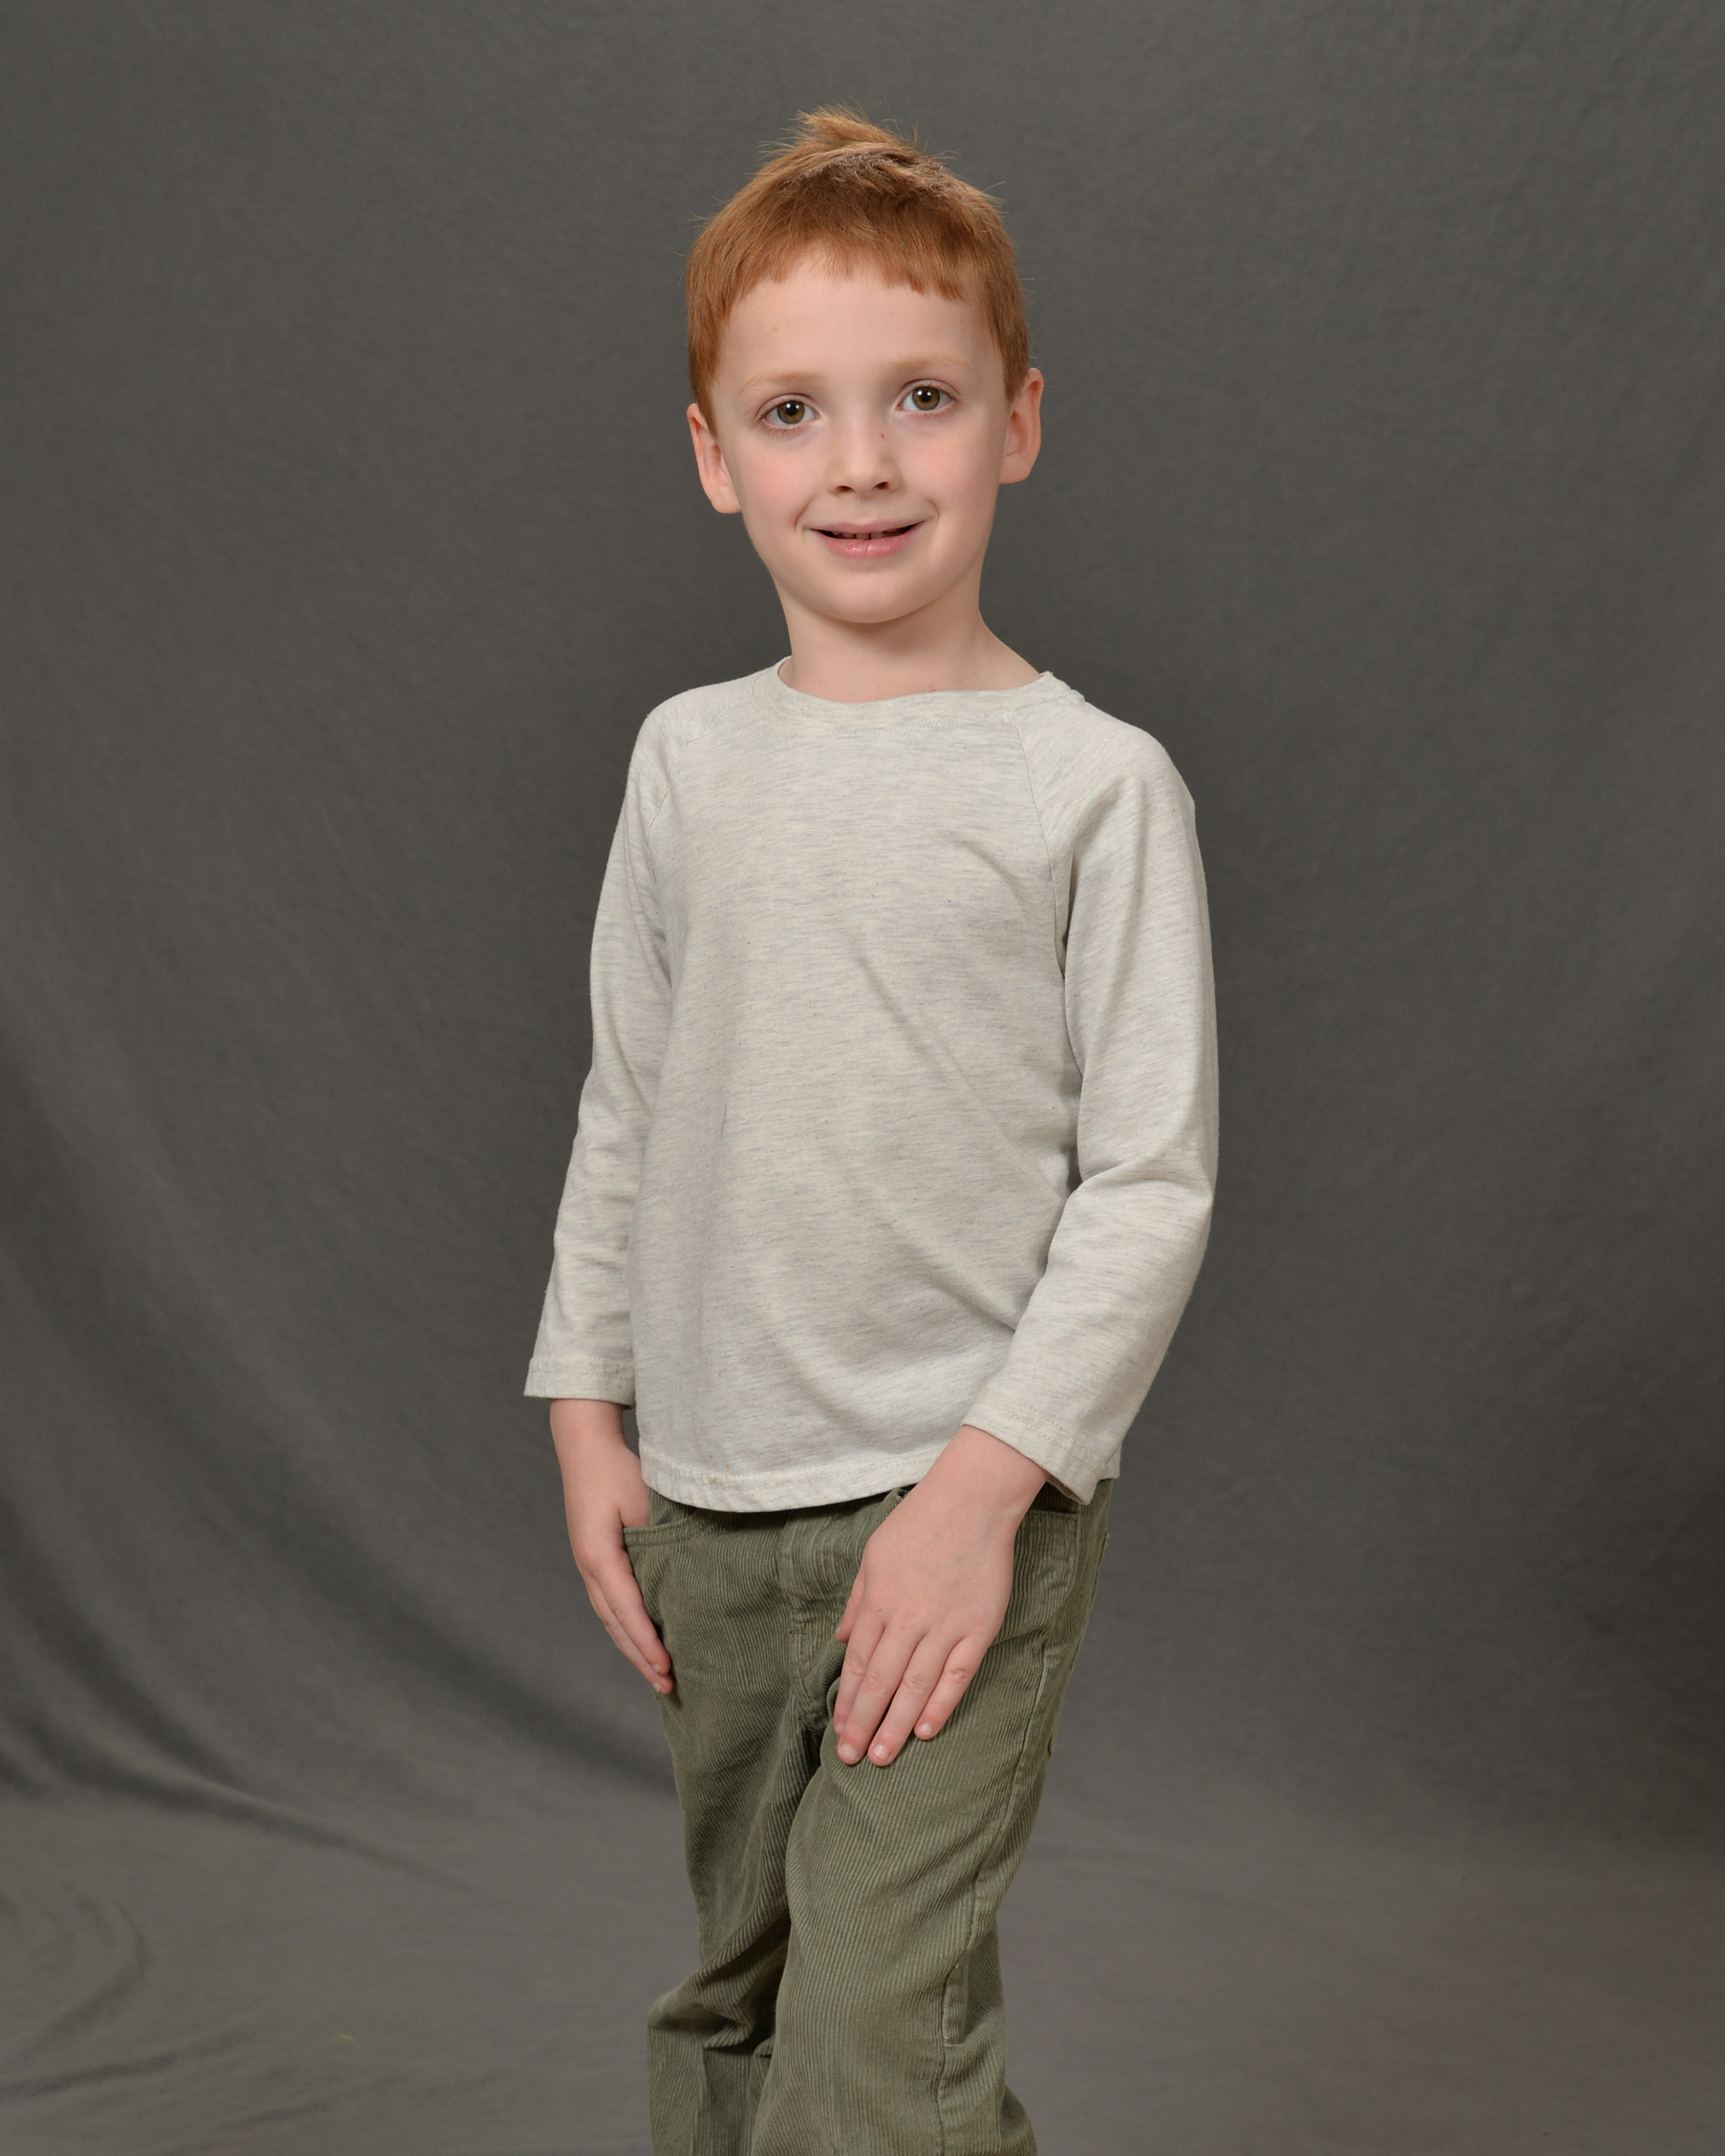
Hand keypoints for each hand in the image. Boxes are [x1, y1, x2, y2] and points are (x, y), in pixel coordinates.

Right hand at [550, 1398, 672, 1695]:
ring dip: (631, 1646)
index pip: (626, 1611)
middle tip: (667, 1685)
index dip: (647, 1642)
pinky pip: (610, 1602)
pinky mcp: (593, 1558)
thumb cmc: (619, 1468)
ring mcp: (587, 1564)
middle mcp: (588, 1566)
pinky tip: (642, 1638)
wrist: (585, 1443)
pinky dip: (626, 1626)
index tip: (667, 1668)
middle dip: (639, 1657)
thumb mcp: (645, 1502)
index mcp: (599, 1556)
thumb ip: (660, 1541)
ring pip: (609, 1617)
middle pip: (614, 1624)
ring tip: (656, 1674)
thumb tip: (684, 1577)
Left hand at [832, 1425, 1045, 1766]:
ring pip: (914, 1686)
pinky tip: (924, 1730)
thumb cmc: (919, 1523)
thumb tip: (843, 1640)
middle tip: (851, 1758)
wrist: (972, 1501)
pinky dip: (940, 1704)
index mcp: (879, 1602)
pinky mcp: (978, 1627)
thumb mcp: (873, 1555)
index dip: (847, 1699)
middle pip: (880, 1682)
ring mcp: (945, 1625)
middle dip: (863, 1724)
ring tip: (882, 1757)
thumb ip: (858, 1601)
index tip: (839, 1728)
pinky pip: (957, 1674)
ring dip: (895, 1725)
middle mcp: (908, 1619)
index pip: (858, 1663)